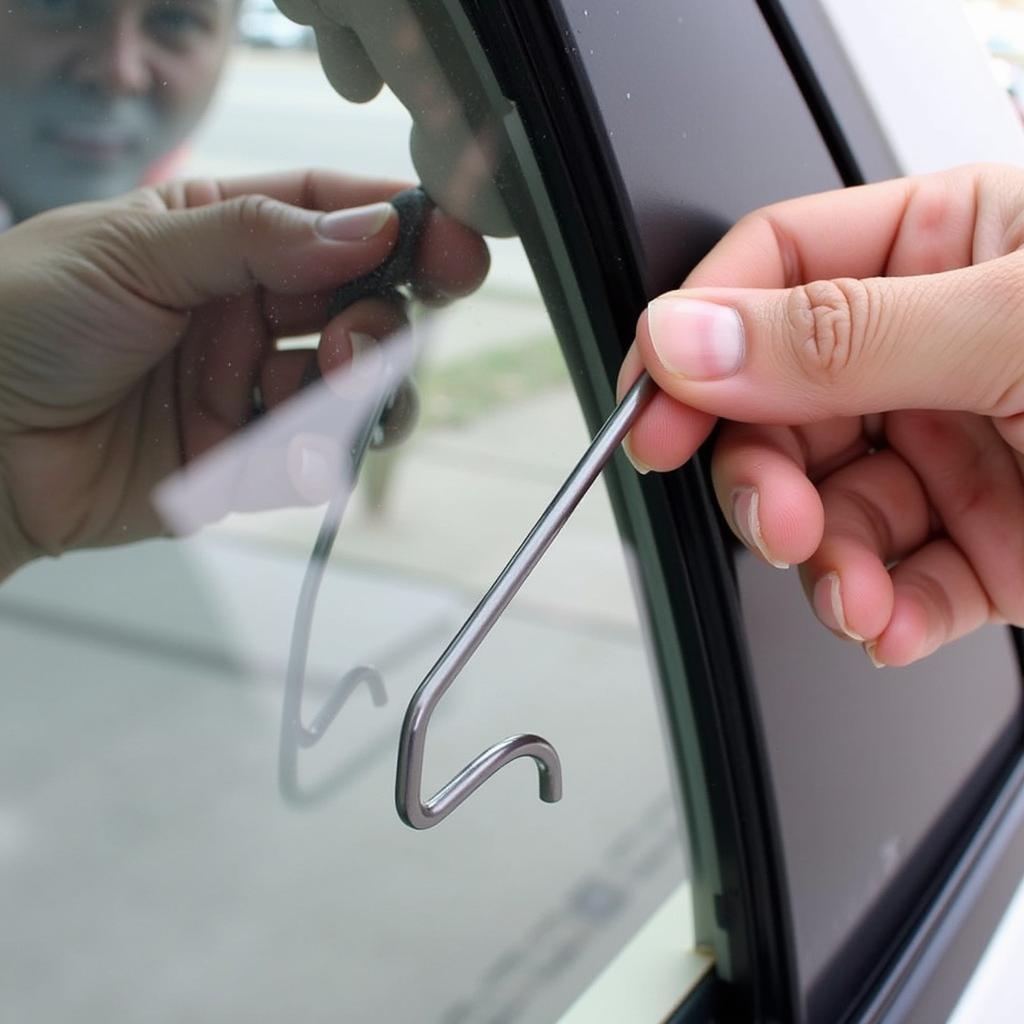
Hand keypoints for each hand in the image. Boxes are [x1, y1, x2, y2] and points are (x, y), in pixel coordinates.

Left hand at [0, 170, 487, 576]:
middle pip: (362, 307)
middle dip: (378, 323)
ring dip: (359, 395)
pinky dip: (314, 461)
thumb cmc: (22, 322)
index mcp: (220, 238)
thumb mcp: (134, 250)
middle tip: (354, 340)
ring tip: (317, 396)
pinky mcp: (242, 462)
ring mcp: (248, 388)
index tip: (453, 244)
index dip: (400, 226)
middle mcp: (247, 311)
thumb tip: (368, 229)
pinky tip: (279, 459)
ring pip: (355, 390)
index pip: (331, 218)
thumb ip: (256, 239)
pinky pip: (314, 461)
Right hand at [620, 163, 1023, 666]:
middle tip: (770, 515)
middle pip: (780, 407)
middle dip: (762, 477)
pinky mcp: (990, 549)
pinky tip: (889, 622)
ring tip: (849, 589)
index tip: (656, 410)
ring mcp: (959, 452)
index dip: (698, 338)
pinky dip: (885, 616)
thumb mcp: (1016, 322)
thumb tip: (687, 339)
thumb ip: (843, 334)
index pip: (772, 270)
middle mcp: (935, 349)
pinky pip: (902, 586)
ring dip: (822, 562)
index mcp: (945, 248)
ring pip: (827, 510)